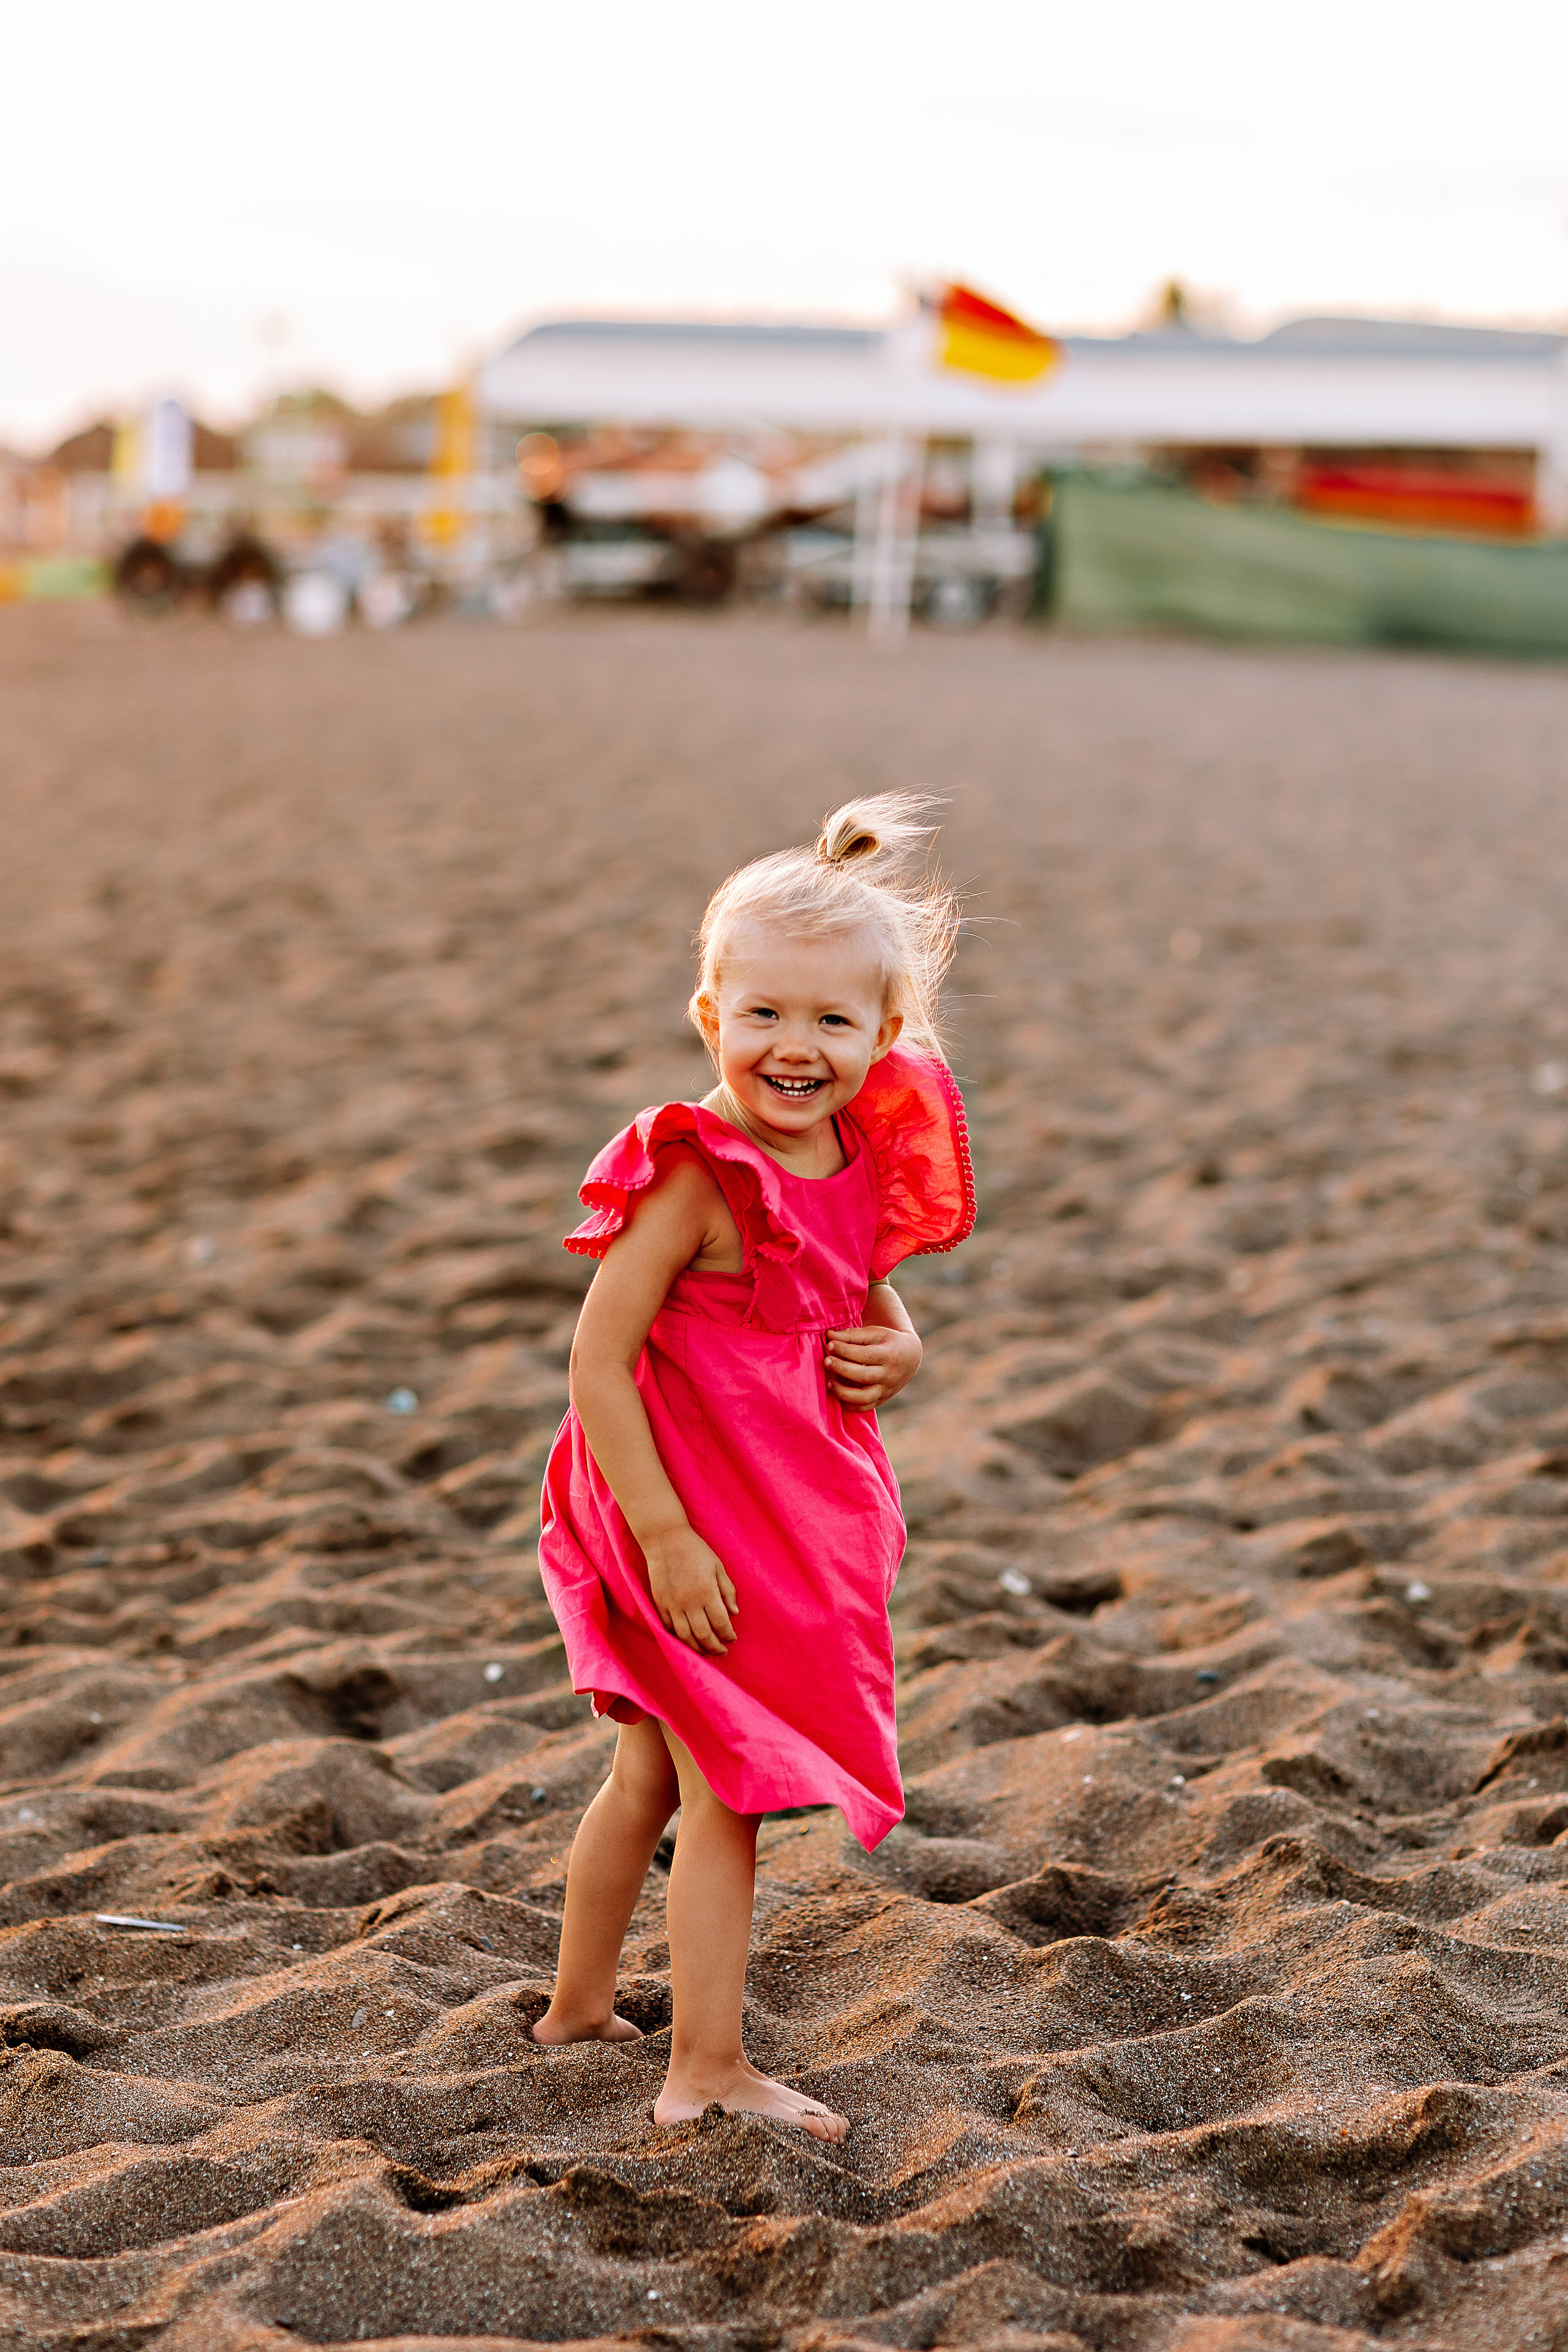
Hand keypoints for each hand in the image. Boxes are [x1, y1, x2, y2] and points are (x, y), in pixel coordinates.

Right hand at [643, 1526, 738, 1655]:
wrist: (665, 1540)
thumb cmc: (696, 1551)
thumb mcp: (718, 1567)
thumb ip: (727, 1591)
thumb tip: (735, 1613)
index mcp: (707, 1592)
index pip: (721, 1623)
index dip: (728, 1635)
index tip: (732, 1639)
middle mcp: (690, 1602)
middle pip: (704, 1635)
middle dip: (715, 1647)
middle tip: (722, 1651)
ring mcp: (673, 1604)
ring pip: (685, 1636)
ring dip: (696, 1648)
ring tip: (704, 1651)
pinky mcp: (660, 1603)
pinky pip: (668, 1627)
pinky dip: (677, 1637)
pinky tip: (686, 1639)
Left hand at [825, 1323, 921, 1409]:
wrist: (910, 1358)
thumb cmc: (888, 1342)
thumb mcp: (875, 1333)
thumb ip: (852, 1335)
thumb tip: (829, 1335)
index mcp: (890, 1355)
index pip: (865, 1355)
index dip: (845, 1350)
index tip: (830, 1345)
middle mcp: (889, 1375)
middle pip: (863, 1376)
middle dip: (842, 1369)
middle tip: (826, 1361)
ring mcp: (886, 1390)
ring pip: (864, 1398)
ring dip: (843, 1392)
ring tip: (828, 1382)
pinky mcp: (882, 1399)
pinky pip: (864, 1407)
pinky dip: (849, 1405)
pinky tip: (837, 1394)